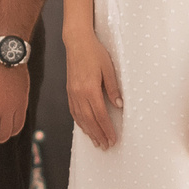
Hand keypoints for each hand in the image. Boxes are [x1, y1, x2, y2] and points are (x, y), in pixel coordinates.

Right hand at [64, 30, 123, 149]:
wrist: (77, 42)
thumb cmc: (95, 53)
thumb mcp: (109, 68)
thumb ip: (113, 88)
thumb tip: (119, 105)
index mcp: (90, 89)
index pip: (100, 115)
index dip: (107, 129)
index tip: (113, 139)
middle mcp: (79, 94)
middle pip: (90, 120)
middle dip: (98, 135)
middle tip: (106, 146)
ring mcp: (72, 93)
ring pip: (80, 118)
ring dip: (89, 132)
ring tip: (96, 142)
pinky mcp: (69, 91)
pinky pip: (74, 111)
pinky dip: (80, 122)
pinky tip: (85, 127)